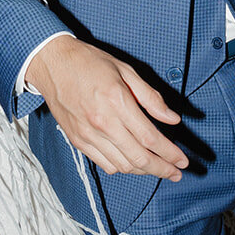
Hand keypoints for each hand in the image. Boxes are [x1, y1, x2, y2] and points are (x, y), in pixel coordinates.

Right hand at [25, 33, 188, 180]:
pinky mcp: (78, 140)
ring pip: (122, 166)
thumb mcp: (126, 71)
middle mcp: (102, 123)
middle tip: (177, 172)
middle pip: (139, 158)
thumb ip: (151, 97)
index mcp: (117, 102)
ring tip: (158, 169)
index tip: (182, 160)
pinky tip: (132, 163)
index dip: (169, 153)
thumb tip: (172, 119)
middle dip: (162, 169)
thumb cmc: (90, 63)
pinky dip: (122, 168)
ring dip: (144, 171)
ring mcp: (88, 135)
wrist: (53, 63)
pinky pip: (104, 164)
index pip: (150, 138)